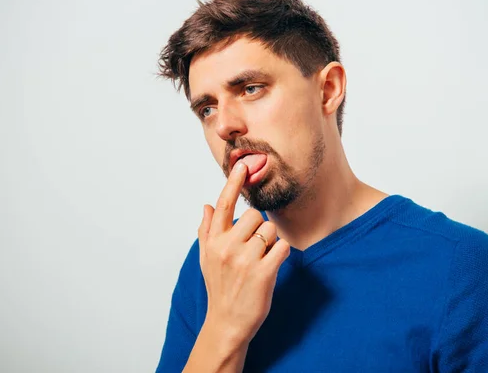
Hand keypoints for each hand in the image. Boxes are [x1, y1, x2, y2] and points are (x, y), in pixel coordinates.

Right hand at [197, 161, 290, 346]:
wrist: (227, 322)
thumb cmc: (219, 287)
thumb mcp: (206, 258)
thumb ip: (206, 230)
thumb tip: (206, 205)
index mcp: (213, 241)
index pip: (223, 205)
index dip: (234, 183)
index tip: (242, 165)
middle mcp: (227, 247)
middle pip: (255, 216)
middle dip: (259, 229)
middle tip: (253, 250)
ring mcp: (245, 260)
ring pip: (270, 230)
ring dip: (270, 243)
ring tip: (260, 261)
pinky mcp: (263, 273)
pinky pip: (282, 247)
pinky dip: (281, 254)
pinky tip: (271, 267)